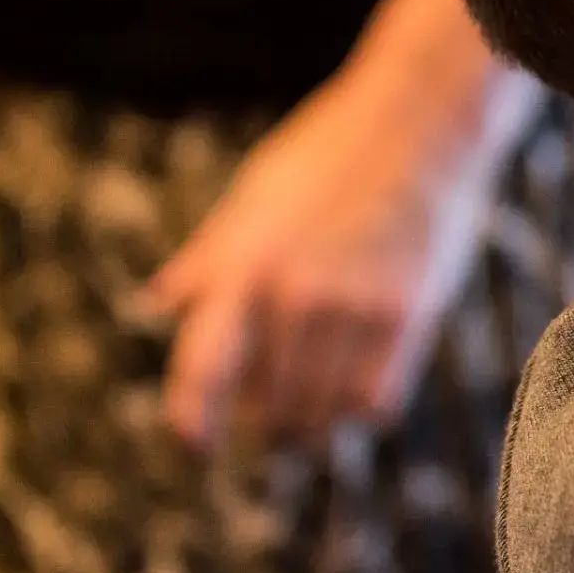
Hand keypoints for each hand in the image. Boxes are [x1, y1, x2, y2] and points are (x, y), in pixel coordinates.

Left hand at [143, 0, 543, 444]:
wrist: (418, 124)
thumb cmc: (327, 155)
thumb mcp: (254, 198)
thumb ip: (208, 257)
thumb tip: (155, 302)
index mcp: (242, 265)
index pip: (203, 369)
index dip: (193, 422)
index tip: (196, 448)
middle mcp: (293, 295)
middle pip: (270, 402)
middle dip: (267, 424)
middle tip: (271, 427)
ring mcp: (352, 308)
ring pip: (324, 409)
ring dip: (315, 425)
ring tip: (313, 423)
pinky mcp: (406, 315)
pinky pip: (378, 399)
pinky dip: (364, 409)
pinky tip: (360, 397)